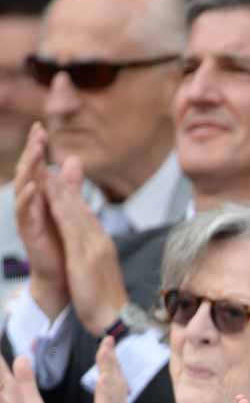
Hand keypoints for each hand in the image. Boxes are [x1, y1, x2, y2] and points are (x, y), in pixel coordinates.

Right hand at [14, 123, 67, 315]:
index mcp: (41, 195)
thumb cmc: (63, 242)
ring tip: (35, 152)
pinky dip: (28, 198)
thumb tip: (73, 159)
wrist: (63, 276)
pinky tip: (33, 186)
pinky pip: (25, 212)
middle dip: (31, 151)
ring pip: (24, 187)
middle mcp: (32, 203)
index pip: (38, 165)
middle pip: (28, 171)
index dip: (37, 147)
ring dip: (29, 169)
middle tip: (36, 132)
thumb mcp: (68, 208)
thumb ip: (69, 185)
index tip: (40, 126)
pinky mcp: (29, 232)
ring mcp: (29, 217)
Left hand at [44, 158, 129, 335]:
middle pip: (81, 209)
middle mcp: (99, 241)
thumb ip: (93, 256)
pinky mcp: (85, 256)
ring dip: (60, 189)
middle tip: (56, 162)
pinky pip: (70, 226)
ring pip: (75, 212)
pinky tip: (49, 193)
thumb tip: (89, 248)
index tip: (62, 179)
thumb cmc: (106, 302)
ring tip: (47, 169)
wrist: (116, 320)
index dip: (74, 196)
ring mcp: (93, 247)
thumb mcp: (98, 273)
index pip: (87, 216)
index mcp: (102, 246)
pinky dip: (60, 206)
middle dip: (67, 185)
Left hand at [76, 337, 128, 402]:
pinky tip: (104, 380)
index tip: (108, 347)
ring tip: (106, 351)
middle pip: (117, 390)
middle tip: (107, 339)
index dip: (113, 369)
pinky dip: (107, 397)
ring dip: (110, 373)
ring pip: (113, 399)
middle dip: (111, 363)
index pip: (117, 393)